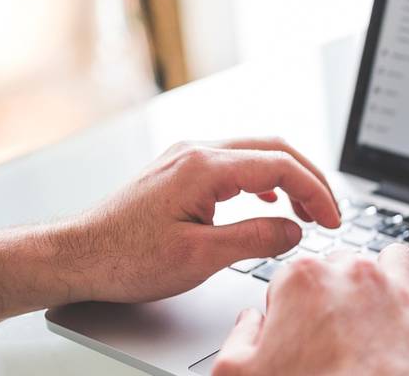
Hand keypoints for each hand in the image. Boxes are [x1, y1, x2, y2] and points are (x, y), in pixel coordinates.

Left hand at [0, 137, 339, 320]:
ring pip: (255, 152)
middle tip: (330, 213)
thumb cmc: (125, 259)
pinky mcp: (179, 170)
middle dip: (310, 179)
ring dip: (288, 178)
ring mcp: (186, 157)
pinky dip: (262, 178)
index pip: (281, 165)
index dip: (316, 192)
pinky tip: (268, 198)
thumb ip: (255, 239)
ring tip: (306, 210)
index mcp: (204, 167)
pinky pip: (234, 162)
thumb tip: (294, 230)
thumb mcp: (200, 258)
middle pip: (274, 149)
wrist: (76, 256)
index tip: (332, 220)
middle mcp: (196, 151)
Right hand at [212, 245, 408, 375]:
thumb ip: (239, 335)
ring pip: (396, 262)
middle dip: (339, 290)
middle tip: (334, 330)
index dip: (292, 304)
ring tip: (377, 314)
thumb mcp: (236, 373)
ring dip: (388, 279)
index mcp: (304, 279)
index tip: (296, 329)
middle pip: (345, 264)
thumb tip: (251, 321)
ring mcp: (401, 294)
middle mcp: (355, 275)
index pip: (293, 274)